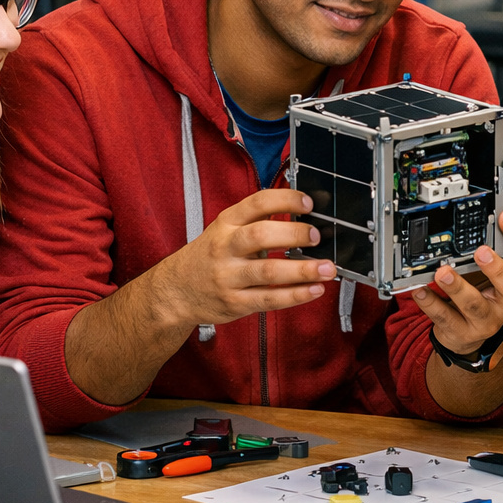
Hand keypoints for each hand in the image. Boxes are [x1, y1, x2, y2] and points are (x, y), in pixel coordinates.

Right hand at [158, 188, 333, 326]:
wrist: (175, 291)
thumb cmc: (209, 256)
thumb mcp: (225, 230)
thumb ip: (257, 221)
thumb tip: (303, 214)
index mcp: (226, 223)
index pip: (256, 203)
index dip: (285, 200)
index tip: (308, 203)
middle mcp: (225, 247)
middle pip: (261, 235)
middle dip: (294, 234)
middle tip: (317, 236)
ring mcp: (228, 277)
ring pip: (268, 272)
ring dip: (303, 270)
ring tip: (327, 269)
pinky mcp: (235, 303)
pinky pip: (269, 299)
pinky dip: (295, 295)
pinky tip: (314, 290)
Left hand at [411, 208, 502, 359]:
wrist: (468, 336)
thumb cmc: (480, 294)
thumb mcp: (490, 272)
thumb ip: (489, 247)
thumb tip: (479, 211)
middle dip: (496, 269)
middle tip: (481, 251)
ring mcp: (485, 320)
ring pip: (474, 305)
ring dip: (457, 287)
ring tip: (442, 272)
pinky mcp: (462, 333)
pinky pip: (445, 318)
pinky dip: (431, 303)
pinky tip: (419, 290)